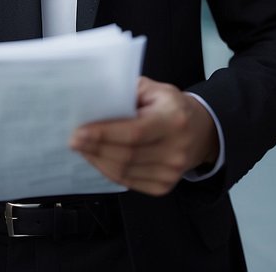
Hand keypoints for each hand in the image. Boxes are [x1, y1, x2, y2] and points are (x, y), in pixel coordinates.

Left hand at [69, 77, 218, 195]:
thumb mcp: (155, 89)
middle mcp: (175, 148)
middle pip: (126, 155)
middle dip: (95, 148)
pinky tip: (98, 159)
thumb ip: (127, 92)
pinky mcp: (165, 185)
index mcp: (173, 119)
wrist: (201, 131)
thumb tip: (94, 103)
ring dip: (98, 161)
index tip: (79, 132)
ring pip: (125, 172)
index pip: (134, 132)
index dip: (104, 134)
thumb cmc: (172, 106)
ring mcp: (172, 171)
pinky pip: (129, 182)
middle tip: (74, 140)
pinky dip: (109, 171)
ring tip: (82, 149)